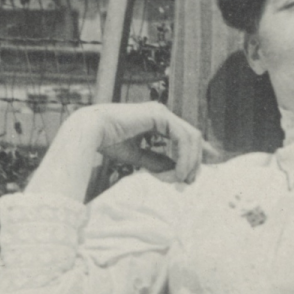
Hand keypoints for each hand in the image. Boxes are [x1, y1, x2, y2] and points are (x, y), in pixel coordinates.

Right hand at [70, 102, 213, 182]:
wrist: (90, 131)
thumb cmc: (107, 142)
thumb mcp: (137, 156)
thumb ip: (156, 161)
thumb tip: (175, 171)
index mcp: (157, 120)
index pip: (186, 135)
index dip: (198, 152)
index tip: (204, 169)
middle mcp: (162, 113)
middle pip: (192, 137)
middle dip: (196, 160)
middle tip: (189, 182)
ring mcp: (162, 112)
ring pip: (191, 137)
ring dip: (190, 161)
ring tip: (181, 179)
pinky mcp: (159, 115)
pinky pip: (182, 137)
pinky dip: (183, 157)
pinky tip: (177, 171)